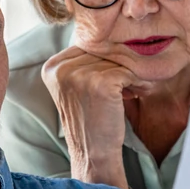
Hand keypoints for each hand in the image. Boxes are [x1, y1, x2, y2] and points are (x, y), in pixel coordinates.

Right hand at [41, 45, 151, 188]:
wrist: (94, 154)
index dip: (104, 59)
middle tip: (128, 84)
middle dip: (119, 65)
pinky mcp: (100, 83)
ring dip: (130, 73)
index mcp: (51, 67)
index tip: (112, 78)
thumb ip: (83, 61)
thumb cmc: (90, 121)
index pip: (87, 45)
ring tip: (132, 90)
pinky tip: (135, 94)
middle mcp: (61, 69)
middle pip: (102, 50)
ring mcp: (79, 75)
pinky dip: (137, 81)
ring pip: (117, 59)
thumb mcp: (76, 87)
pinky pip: (128, 70)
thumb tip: (108, 34)